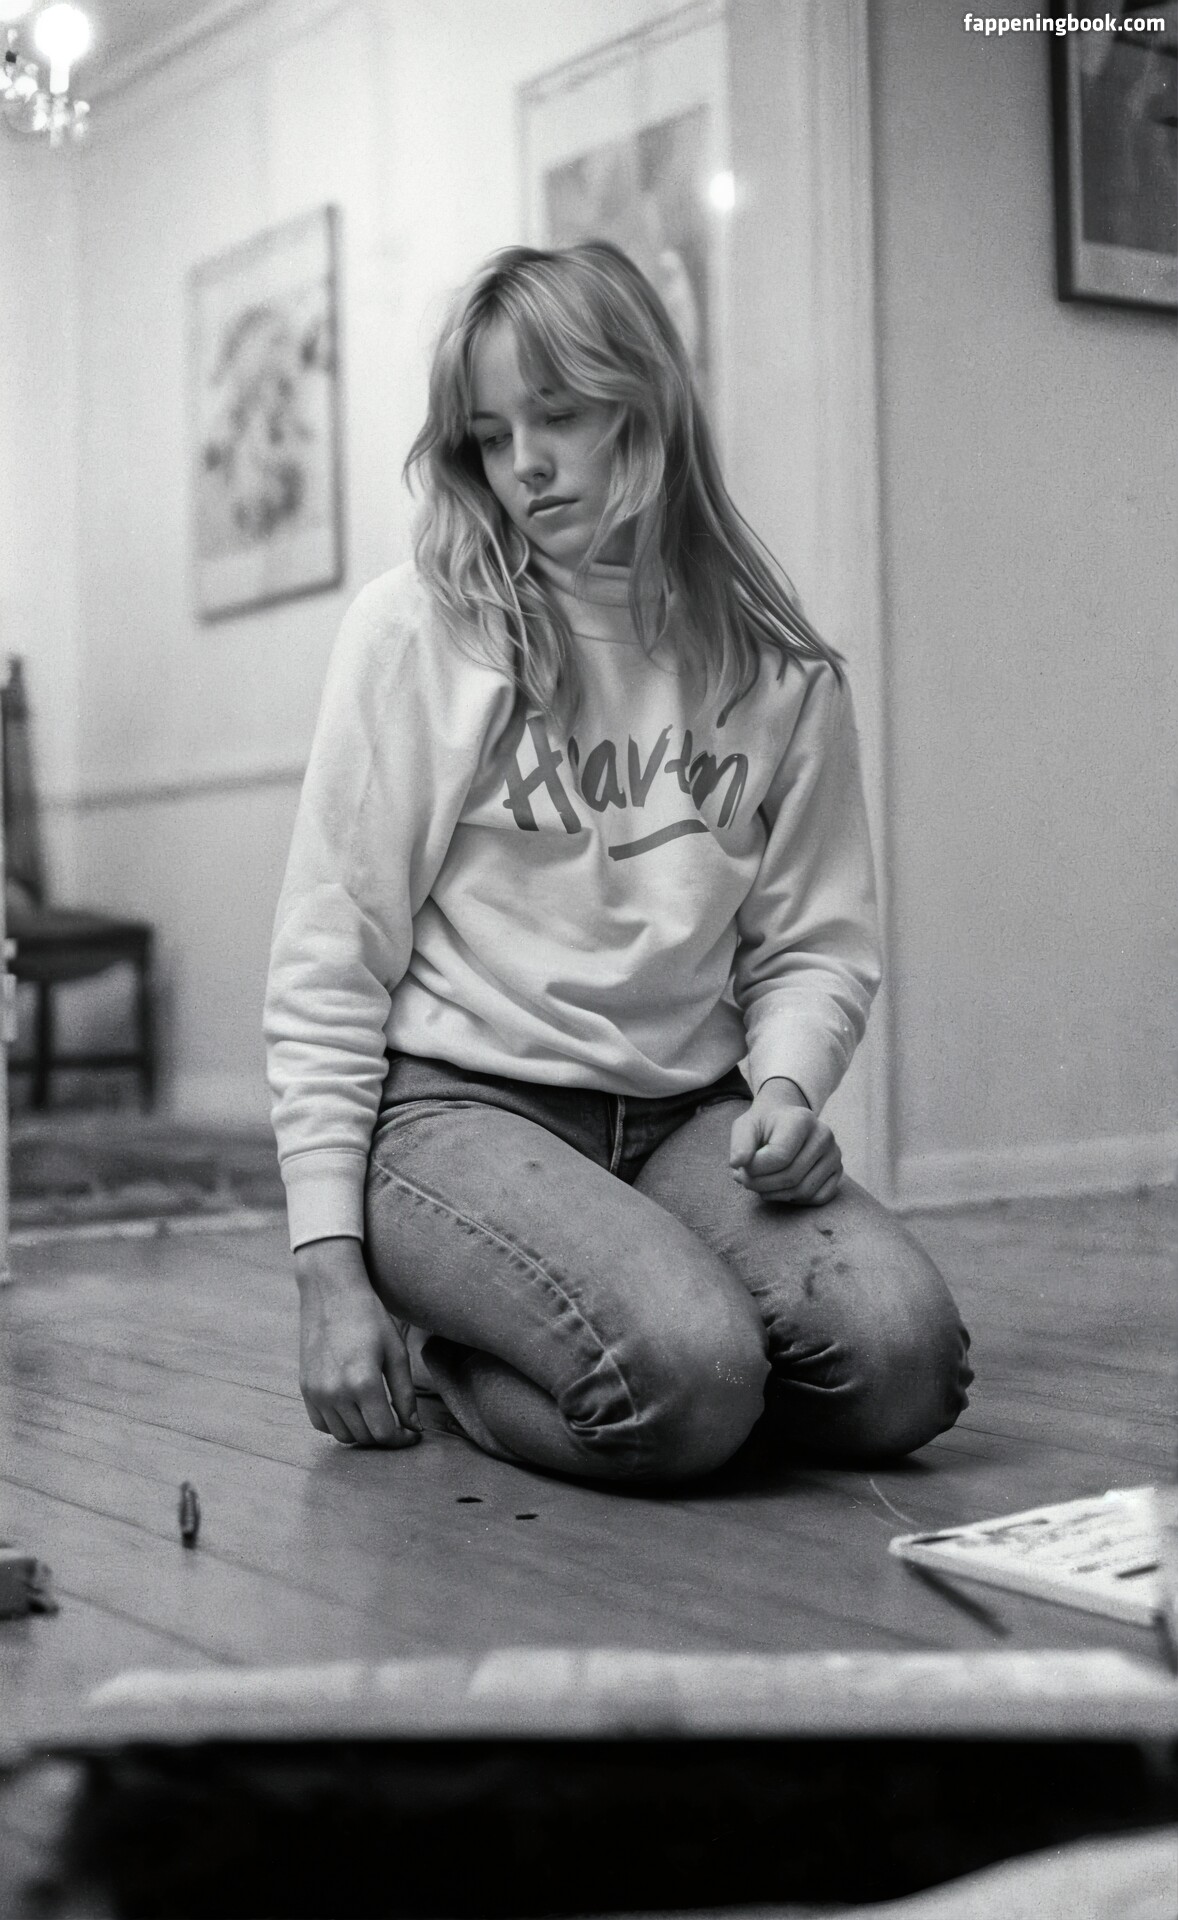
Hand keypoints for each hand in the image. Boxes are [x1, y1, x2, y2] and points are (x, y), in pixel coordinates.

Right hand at [294, 1237, 421, 1446]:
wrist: (332, 1294)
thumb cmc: (370, 1318)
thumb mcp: (396, 1353)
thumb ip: (405, 1394)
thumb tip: (413, 1427)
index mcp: (364, 1383)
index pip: (384, 1432)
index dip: (401, 1439)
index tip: (412, 1434)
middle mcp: (336, 1392)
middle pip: (364, 1437)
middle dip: (384, 1435)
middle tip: (398, 1423)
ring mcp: (317, 1392)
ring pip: (342, 1435)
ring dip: (362, 1432)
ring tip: (376, 1415)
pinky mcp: (305, 1388)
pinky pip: (322, 1424)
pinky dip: (339, 1424)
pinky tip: (353, 1409)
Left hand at [729, 1078, 842, 1204]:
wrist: (785, 1123)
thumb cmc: (764, 1127)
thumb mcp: (745, 1127)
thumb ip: (739, 1143)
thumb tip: (738, 1164)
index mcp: (801, 1119)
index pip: (779, 1156)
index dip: (755, 1169)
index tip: (741, 1166)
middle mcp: (824, 1135)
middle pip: (791, 1177)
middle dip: (761, 1185)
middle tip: (746, 1180)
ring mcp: (834, 1154)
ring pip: (804, 1191)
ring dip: (775, 1195)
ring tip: (760, 1184)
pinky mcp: (838, 1171)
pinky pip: (819, 1198)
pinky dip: (795, 1200)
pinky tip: (780, 1188)